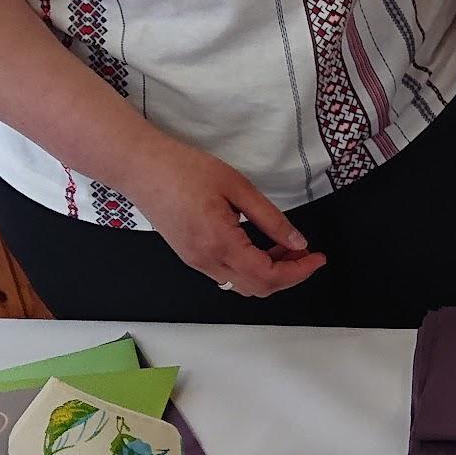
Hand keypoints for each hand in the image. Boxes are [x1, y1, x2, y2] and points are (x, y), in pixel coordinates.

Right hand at [122, 135, 325, 297]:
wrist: (138, 166)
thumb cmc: (182, 168)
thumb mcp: (236, 186)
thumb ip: (270, 218)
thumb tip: (298, 242)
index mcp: (220, 243)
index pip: (269, 275)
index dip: (299, 272)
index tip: (317, 258)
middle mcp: (207, 261)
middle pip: (260, 288)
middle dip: (289, 275)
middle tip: (305, 253)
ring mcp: (198, 263)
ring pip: (245, 286)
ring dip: (271, 273)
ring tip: (285, 247)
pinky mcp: (193, 258)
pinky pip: (230, 276)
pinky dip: (252, 268)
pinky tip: (261, 246)